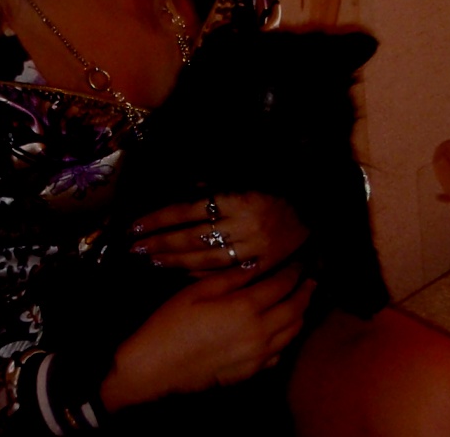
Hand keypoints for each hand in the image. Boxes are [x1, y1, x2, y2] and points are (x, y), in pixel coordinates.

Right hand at [99, 263, 314, 410]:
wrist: (157, 367)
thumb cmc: (171, 323)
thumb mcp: (197, 291)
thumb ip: (231, 278)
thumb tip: (256, 264)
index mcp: (245, 307)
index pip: (281, 285)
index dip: (294, 271)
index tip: (301, 260)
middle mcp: (260, 332)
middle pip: (295, 309)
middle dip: (306, 291)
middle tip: (312, 278)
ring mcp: (258, 355)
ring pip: (292, 332)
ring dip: (301, 314)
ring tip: (302, 301)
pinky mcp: (252, 371)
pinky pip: (280, 353)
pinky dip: (288, 337)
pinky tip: (283, 329)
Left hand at [130, 193, 309, 275]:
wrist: (314, 205)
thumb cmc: (273, 186)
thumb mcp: (243, 176)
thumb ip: (213, 184)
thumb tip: (185, 190)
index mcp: (235, 197)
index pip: (186, 210)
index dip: (158, 218)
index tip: (134, 226)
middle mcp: (243, 223)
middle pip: (191, 237)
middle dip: (160, 243)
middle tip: (135, 248)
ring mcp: (254, 246)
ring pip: (206, 258)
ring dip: (175, 260)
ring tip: (153, 260)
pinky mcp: (263, 264)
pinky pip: (227, 273)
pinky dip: (203, 274)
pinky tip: (182, 274)